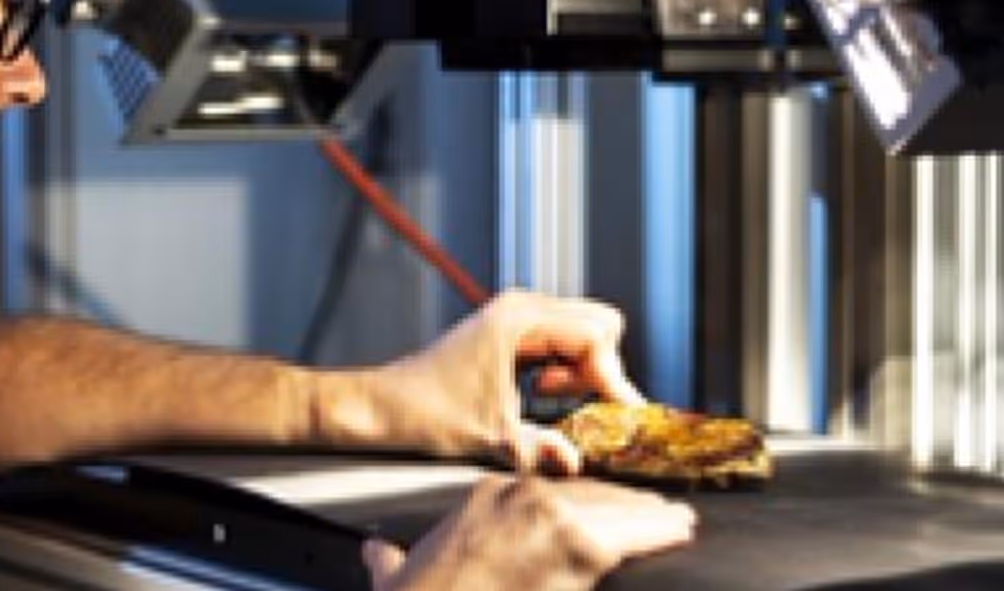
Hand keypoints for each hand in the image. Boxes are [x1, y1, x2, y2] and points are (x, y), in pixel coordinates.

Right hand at [362, 475, 695, 590]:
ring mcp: (551, 516)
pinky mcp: (577, 545)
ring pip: (616, 508)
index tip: (602, 507)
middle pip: (588, 494)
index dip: (585, 500)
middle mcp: (520, 495)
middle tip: (655, 509)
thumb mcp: (396, 572)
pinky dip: (662, 530)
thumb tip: (379, 555)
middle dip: (622, 505)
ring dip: (649, 515)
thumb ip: (391, 559)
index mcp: (484, 495)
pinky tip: (680, 528)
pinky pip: (634, 533)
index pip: (550, 488)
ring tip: (676, 518)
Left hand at [368, 290, 643, 472]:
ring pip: (582, 330)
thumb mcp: (491, 438)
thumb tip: (577, 463)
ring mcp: (515, 316)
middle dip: (602, 367)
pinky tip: (543, 394)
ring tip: (556, 401)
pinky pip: (560, 339)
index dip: (611, 378)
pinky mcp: (510, 331)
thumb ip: (539, 449)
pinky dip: (565, 366)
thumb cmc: (427, 413)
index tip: (619, 415)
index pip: (595, 336)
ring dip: (583, 368)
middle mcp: (521, 307)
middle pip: (598, 324)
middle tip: (587, 406)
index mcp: (519, 319)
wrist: (384, 406)